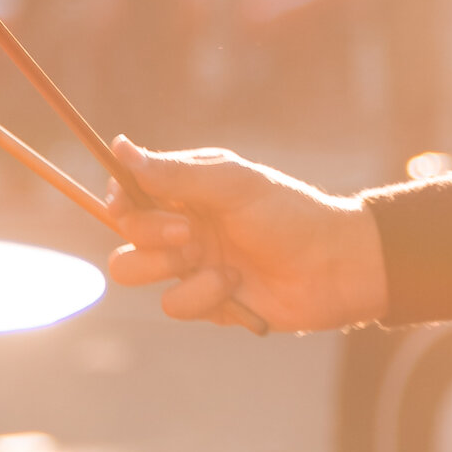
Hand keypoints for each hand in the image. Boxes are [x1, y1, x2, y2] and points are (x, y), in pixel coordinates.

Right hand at [104, 142, 386, 334]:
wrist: (332, 268)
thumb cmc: (288, 215)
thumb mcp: (232, 185)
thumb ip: (174, 172)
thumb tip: (118, 147)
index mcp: (189, 187)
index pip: (130, 190)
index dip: (121, 198)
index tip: (125, 202)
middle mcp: (183, 224)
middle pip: (125, 232)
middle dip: (149, 234)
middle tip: (189, 234)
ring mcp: (191, 264)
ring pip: (133, 271)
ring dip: (168, 267)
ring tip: (214, 263)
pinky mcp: (203, 301)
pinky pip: (173, 305)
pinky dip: (202, 296)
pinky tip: (235, 286)